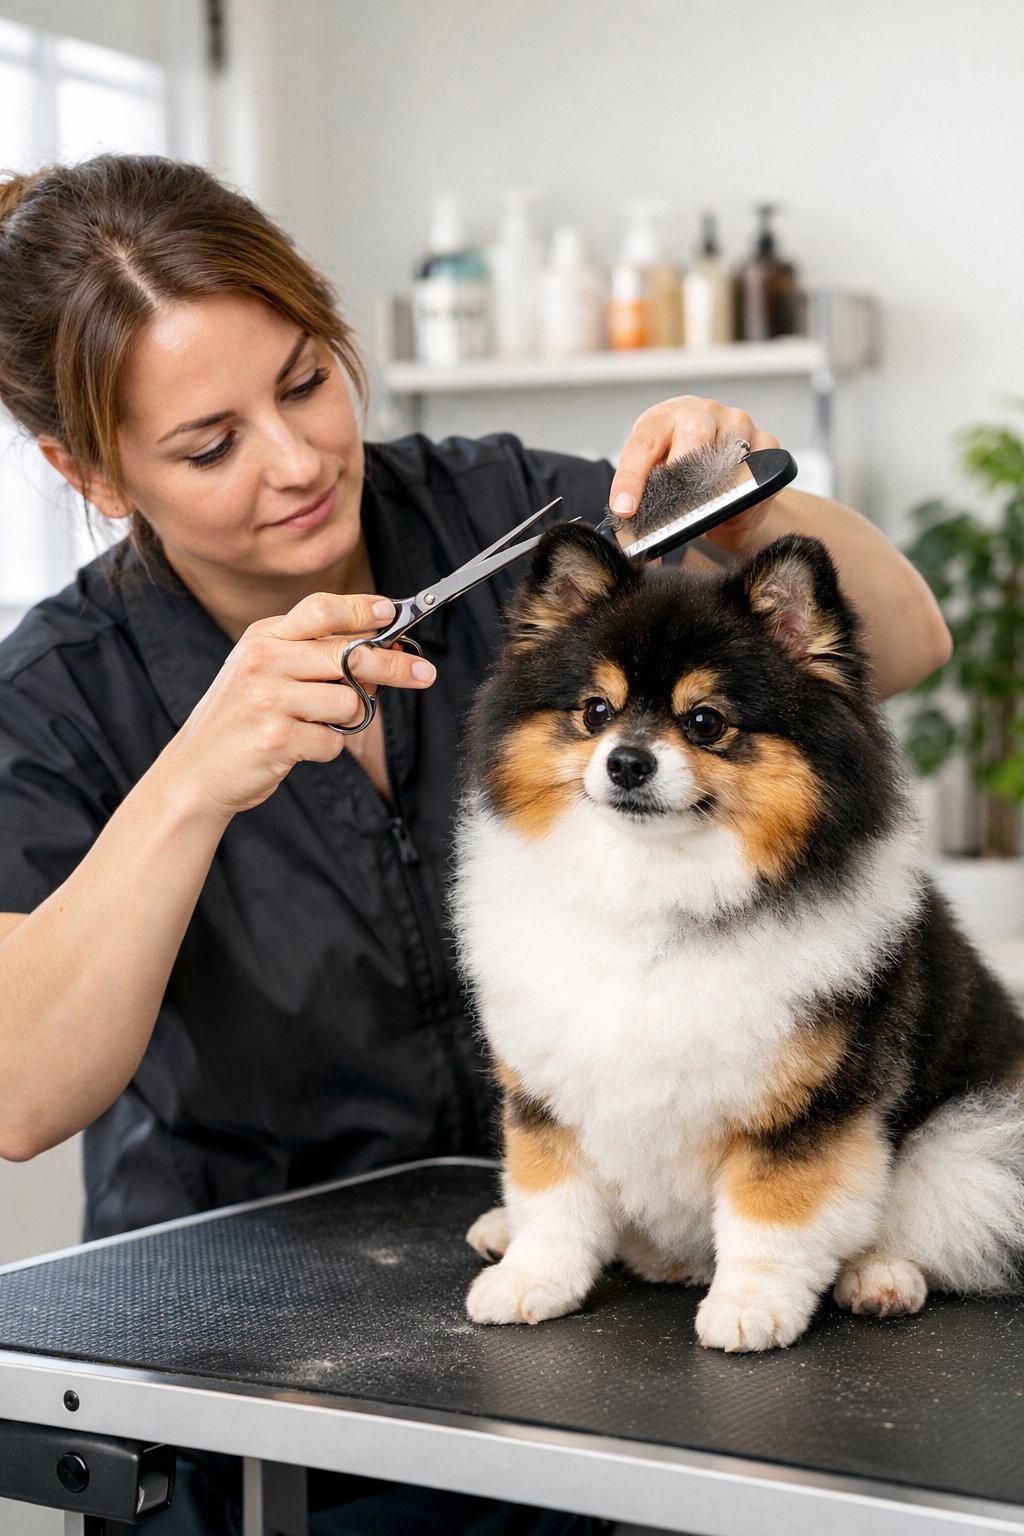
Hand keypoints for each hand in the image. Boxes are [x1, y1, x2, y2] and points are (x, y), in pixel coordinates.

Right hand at [165, 591, 435, 820]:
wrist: (194, 772)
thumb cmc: (240, 721)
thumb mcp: (264, 672)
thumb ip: (311, 656)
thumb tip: (378, 648)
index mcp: (264, 637)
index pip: (321, 609)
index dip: (363, 610)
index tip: (393, 614)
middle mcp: (265, 661)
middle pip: (351, 654)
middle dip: (395, 665)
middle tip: (424, 673)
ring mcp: (269, 699)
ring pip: (348, 700)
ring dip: (346, 719)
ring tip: (317, 724)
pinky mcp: (277, 737)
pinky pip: (333, 740)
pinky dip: (327, 747)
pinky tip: (300, 747)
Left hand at [609, 396, 781, 553]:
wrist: (722, 481)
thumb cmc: (681, 479)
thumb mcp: (657, 488)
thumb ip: (647, 509)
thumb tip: (645, 551)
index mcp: (662, 420)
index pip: (642, 444)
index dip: (631, 478)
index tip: (625, 509)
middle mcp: (700, 413)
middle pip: (694, 432)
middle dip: (683, 472)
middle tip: (675, 508)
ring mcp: (736, 423)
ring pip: (730, 451)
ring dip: (717, 486)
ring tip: (706, 512)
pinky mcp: (767, 441)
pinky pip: (760, 468)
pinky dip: (747, 494)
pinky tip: (735, 508)